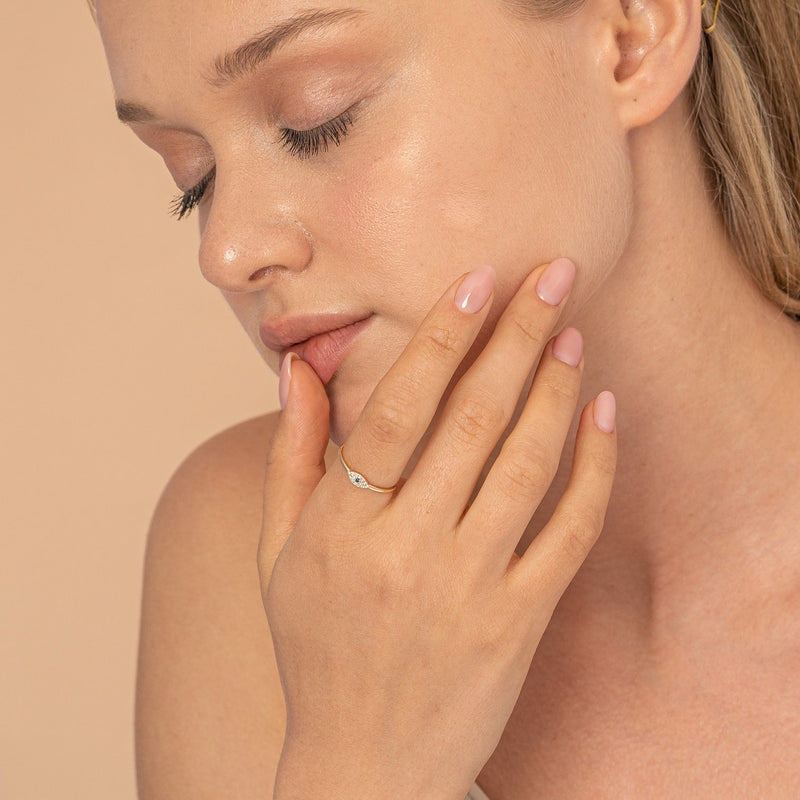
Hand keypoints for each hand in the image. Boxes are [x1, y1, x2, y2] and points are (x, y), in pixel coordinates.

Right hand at [258, 259, 616, 799]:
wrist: (364, 764)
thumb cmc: (315, 648)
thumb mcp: (279, 553)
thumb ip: (291, 455)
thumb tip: (297, 369)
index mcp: (340, 529)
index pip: (394, 412)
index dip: (438, 340)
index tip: (476, 281)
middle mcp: (404, 553)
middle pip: (471, 423)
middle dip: (516, 338)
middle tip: (552, 275)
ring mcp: (468, 589)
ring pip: (525, 467)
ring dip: (555, 391)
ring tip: (573, 332)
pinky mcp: (518, 622)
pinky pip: (569, 532)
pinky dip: (594, 469)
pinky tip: (604, 415)